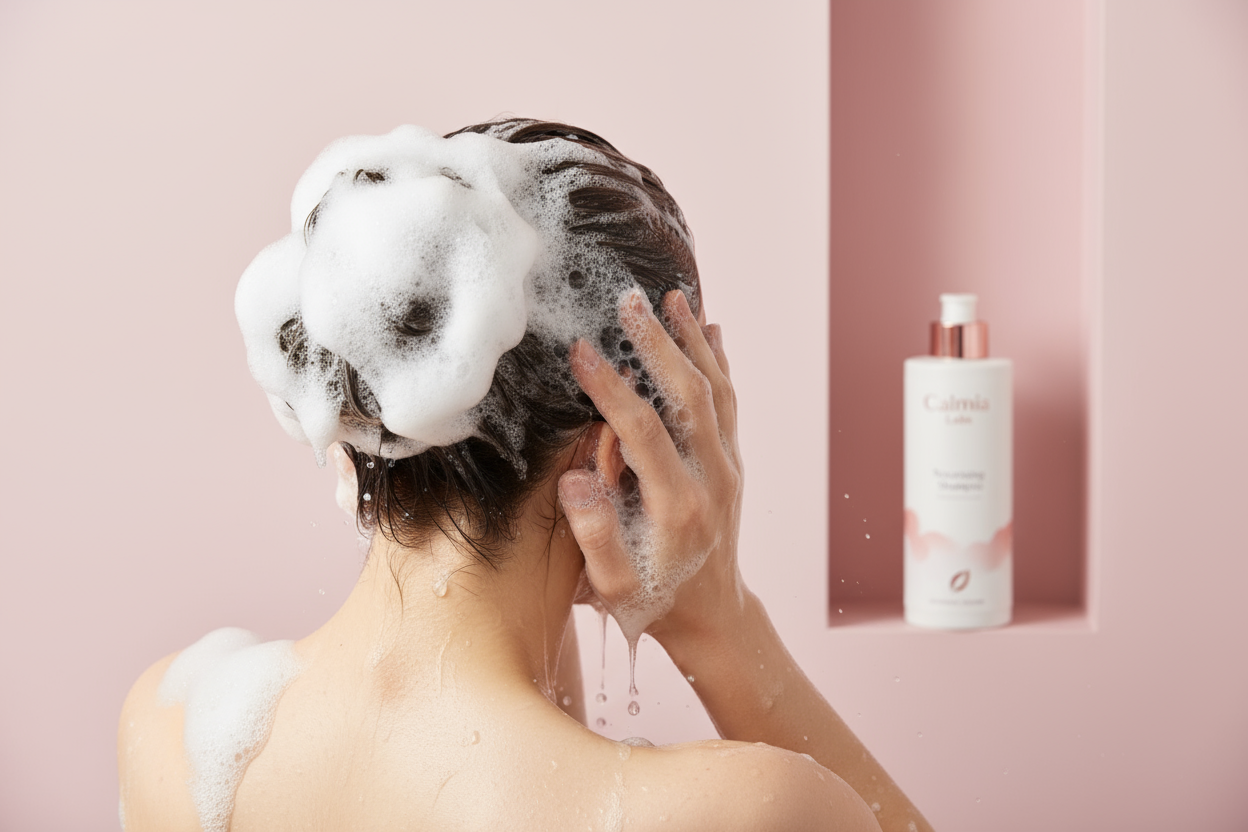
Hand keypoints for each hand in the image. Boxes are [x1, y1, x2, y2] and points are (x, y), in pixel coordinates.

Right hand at [558, 288, 744, 647]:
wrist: (711, 616)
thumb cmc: (651, 603)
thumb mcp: (612, 589)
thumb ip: (594, 536)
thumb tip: (575, 478)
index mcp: (677, 506)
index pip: (642, 431)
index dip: (610, 388)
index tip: (580, 351)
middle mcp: (712, 478)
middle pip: (689, 396)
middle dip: (659, 344)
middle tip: (629, 301)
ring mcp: (728, 466)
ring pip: (716, 391)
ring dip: (693, 342)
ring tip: (672, 297)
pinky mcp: (733, 462)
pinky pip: (729, 402)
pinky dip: (719, 362)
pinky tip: (708, 330)